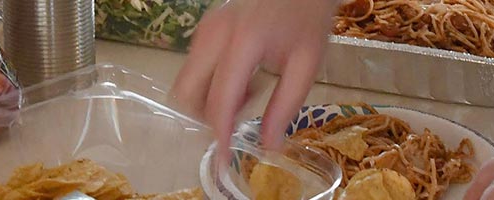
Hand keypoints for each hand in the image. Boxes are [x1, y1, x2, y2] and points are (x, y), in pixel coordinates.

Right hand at [174, 0, 336, 148]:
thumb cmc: (306, 18)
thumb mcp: (306, 64)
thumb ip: (286, 105)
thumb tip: (269, 144)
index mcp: (243, 42)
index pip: (220, 98)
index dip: (219, 132)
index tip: (223, 157)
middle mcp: (214, 35)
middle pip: (187, 91)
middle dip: (206, 116)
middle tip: (238, 118)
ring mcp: (205, 30)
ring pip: (187, 81)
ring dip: (209, 100)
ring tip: (247, 93)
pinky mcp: (204, 29)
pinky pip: (195, 67)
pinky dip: (211, 84)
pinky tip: (242, 77)